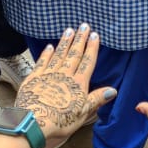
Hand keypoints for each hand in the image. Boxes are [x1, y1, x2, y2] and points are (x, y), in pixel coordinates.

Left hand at [14, 23, 114, 140]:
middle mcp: (64, 75)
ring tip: (69, 30)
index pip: (87, 62)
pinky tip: (49, 46)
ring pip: (59, 54)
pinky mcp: (33, 78)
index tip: (95, 35)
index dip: (91, 48)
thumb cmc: (60, 121)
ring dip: (65, 42)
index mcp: (78, 84)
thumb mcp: (83, 112)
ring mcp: (48, 75)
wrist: (34, 122)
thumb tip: (113, 90)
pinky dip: (46, 53)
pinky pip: (42, 62)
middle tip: (84, 25)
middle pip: (74, 54)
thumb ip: (97, 99)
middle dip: (80, 39)